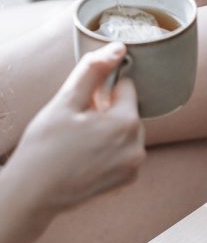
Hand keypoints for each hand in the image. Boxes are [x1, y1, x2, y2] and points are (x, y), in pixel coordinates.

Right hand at [5, 42, 145, 216]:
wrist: (32, 194)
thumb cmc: (44, 146)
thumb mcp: (65, 101)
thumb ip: (93, 70)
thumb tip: (118, 48)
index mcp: (126, 122)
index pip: (126, 87)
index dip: (103, 91)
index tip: (84, 105)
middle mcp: (138, 145)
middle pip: (128, 110)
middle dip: (107, 111)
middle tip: (78, 125)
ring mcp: (135, 165)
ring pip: (127, 130)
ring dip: (110, 130)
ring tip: (81, 142)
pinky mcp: (129, 179)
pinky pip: (126, 151)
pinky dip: (112, 150)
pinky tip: (88, 157)